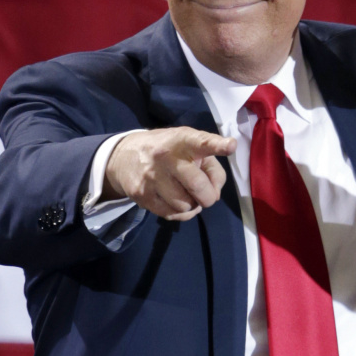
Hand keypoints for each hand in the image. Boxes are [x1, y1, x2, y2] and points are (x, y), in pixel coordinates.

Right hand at [103, 127, 236, 220]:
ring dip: (192, 205)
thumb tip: (215, 192)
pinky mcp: (141, 195)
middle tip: (207, 195)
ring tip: (186, 194)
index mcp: (183, 140)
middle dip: (208, 197)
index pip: (201, 142)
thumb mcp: (191, 148)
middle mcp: (167, 157)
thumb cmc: (169, 151)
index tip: (231, 146)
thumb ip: (212, 166)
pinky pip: (171, 214)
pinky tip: (175, 201)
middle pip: (197, 186)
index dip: (217, 145)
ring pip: (185, 205)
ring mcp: (152, 177)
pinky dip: (181, 213)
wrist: (124, 156)